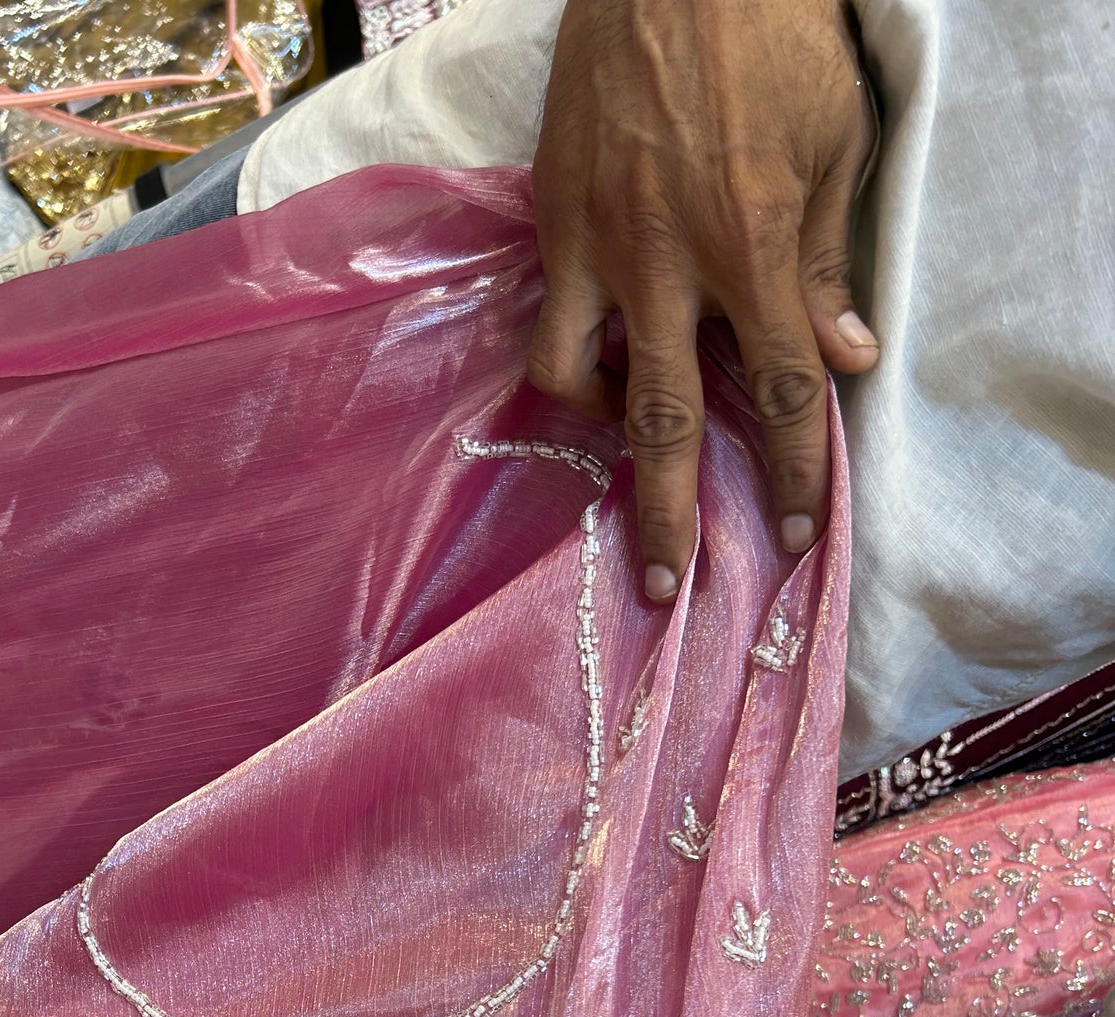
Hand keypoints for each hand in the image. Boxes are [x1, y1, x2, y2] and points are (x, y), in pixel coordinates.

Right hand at [529, 0, 877, 597]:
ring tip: (621, 439)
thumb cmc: (771, 36)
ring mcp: (595, 243)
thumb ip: (830, 257)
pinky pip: (547, 317)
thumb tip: (847, 355)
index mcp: (752, 243)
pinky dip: (568, 355)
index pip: (778, 388)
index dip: (789, 469)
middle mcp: (666, 261)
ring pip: (575, 377)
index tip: (791, 532)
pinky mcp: (551, 218)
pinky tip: (594, 356)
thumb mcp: (833, 139)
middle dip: (668, 513)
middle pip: (665, 420)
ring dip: (599, 428)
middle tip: (663, 585)